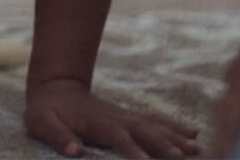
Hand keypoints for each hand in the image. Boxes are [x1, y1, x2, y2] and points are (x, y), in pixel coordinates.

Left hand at [25, 79, 199, 158]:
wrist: (55, 87)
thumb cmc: (46, 110)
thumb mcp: (41, 122)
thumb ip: (57, 136)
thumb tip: (74, 151)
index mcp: (98, 122)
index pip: (119, 137)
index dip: (133, 150)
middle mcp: (117, 118)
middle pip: (145, 131)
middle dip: (165, 145)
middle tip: (185, 158)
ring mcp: (126, 116)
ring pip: (156, 126)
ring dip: (177, 138)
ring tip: (198, 150)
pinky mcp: (130, 117)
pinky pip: (156, 121)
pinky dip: (175, 126)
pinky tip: (194, 133)